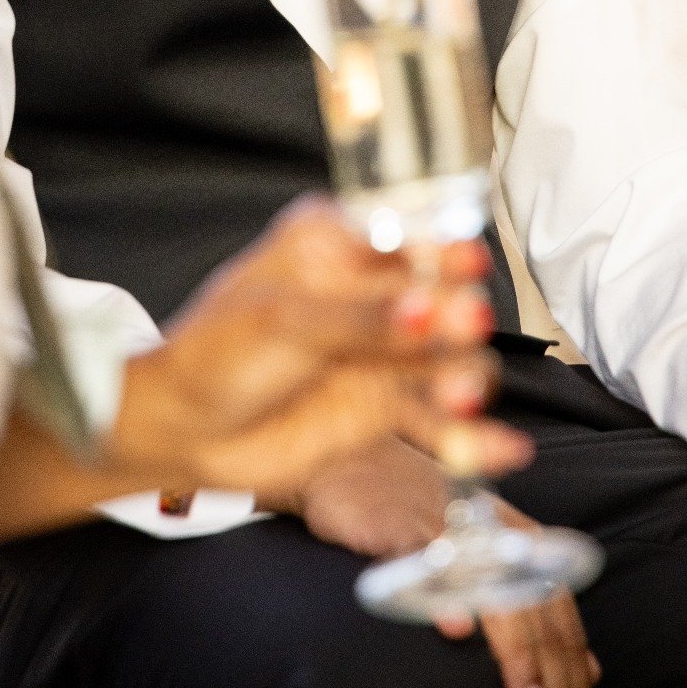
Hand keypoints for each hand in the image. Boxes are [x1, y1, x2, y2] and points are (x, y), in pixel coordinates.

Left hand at [110, 201, 531, 500]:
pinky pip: (438, 420)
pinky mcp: (385, 407)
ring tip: (461, 395)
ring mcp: (382, 351)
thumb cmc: (217, 353)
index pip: (404, 237)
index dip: (439, 248)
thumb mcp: (284, 321)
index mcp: (337, 241)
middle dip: (454, 314)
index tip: (465, 262)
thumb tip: (423, 309)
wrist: (185, 428)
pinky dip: (470, 437)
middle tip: (461, 328)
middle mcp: (369, 292)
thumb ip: (360, 319)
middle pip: (435, 297)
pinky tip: (501, 450)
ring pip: (444, 358)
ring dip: (463, 374)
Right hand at [300, 436, 599, 687]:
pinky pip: (427, 561)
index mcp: (524, 543)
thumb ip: (538, 608)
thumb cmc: (422, 510)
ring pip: (497, 596)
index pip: (565, 626)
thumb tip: (589, 670)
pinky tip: (456, 631)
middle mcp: (496, 535)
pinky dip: (445, 595)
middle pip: (540, 620)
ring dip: (518, 656)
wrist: (358, 456)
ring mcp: (448, 528)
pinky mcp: (400, 523)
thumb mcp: (491, 554)